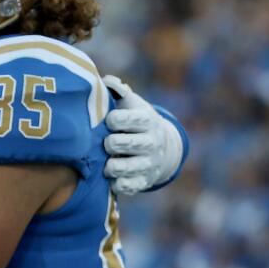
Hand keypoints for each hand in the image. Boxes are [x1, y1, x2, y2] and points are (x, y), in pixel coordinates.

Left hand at [102, 75, 182, 195]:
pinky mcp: (143, 181)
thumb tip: (107, 81)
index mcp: (147, 120)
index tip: (109, 121)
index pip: (128, 119)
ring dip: (110, 166)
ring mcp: (148, 163)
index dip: (114, 120)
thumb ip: (119, 91)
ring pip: (123, 168)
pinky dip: (117, 183)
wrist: (162, 148)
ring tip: (106, 162)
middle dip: (110, 144)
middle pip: (124, 144)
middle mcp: (151, 143)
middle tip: (106, 143)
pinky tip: (112, 177)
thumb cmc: (136, 121)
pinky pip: (126, 186)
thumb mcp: (132, 104)